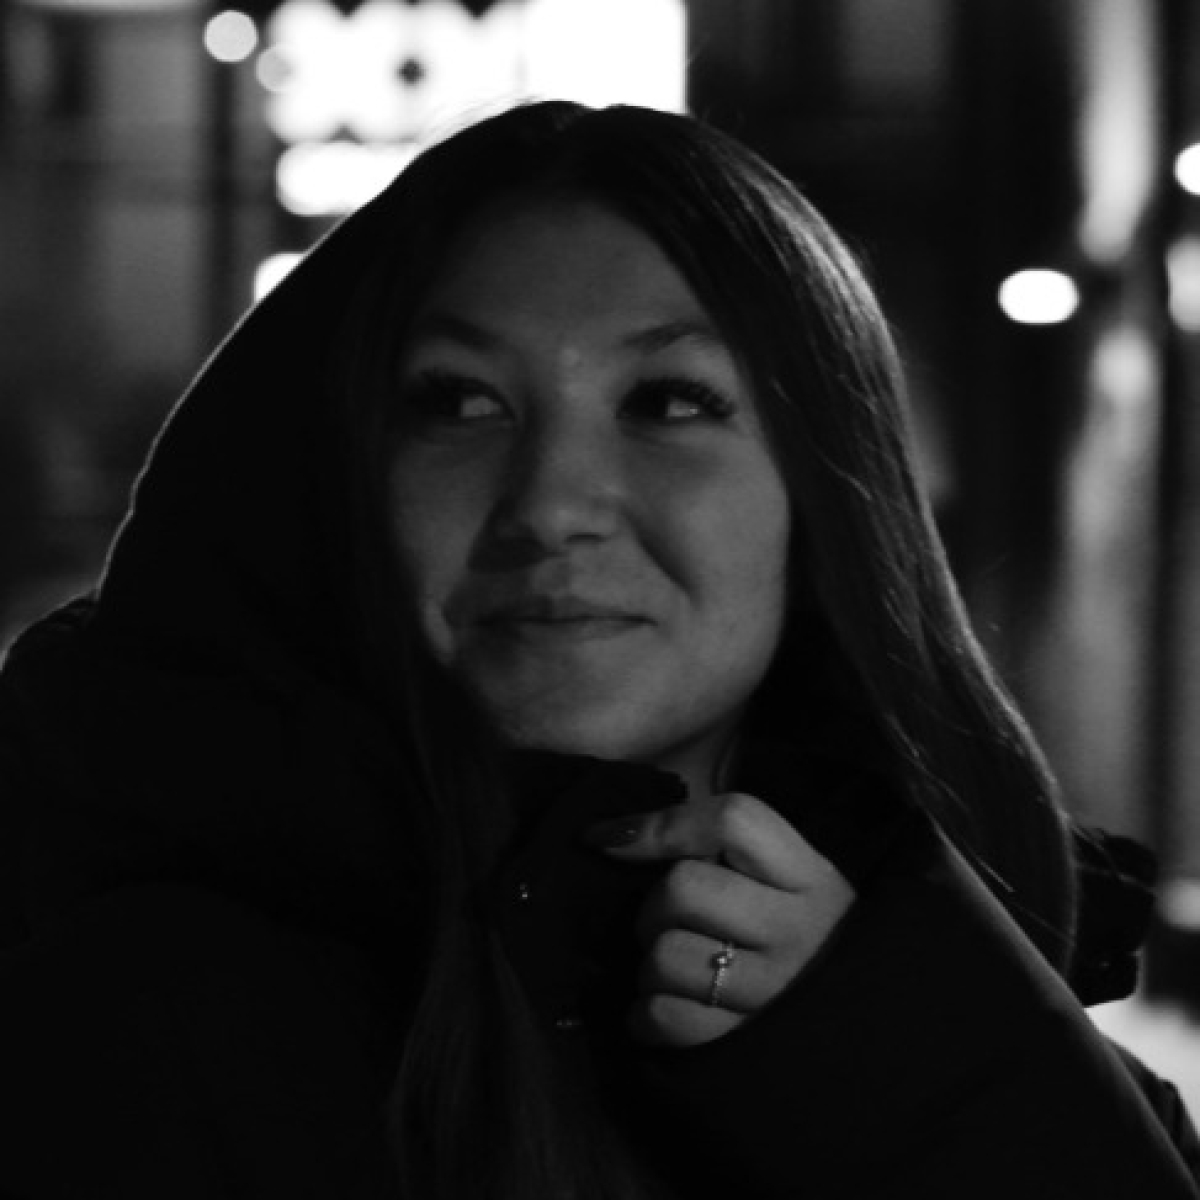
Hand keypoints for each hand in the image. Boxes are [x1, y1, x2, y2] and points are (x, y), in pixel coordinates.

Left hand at [586, 792, 854, 1046]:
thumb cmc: (802, 935)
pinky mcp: (748, 1045)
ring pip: (666, 956)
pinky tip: (660, 1007)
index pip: (733, 820)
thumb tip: (611, 834)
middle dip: (654, 905)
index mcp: (808, 874)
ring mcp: (774, 991)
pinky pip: (666, 1018)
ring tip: (671, 968)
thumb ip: (720, 847)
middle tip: (667, 920)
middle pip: (683, 888)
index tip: (610, 838)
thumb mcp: (787, 879)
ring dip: (650, 964)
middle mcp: (796, 928)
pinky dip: (647, 1014)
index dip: (662, 824)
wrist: (867, 1024)